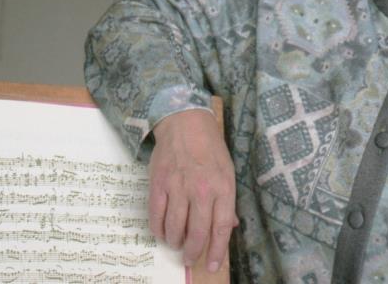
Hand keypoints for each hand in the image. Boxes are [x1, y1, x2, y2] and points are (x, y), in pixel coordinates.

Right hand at [149, 109, 237, 272]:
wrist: (185, 123)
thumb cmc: (210, 148)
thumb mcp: (227, 172)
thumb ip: (227, 201)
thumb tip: (231, 226)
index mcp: (223, 187)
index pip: (221, 227)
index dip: (217, 250)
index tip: (211, 265)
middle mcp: (201, 189)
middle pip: (198, 232)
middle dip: (193, 251)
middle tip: (189, 258)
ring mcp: (178, 187)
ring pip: (175, 227)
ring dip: (175, 241)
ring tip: (176, 243)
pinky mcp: (158, 184)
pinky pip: (156, 216)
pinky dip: (158, 229)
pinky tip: (162, 232)